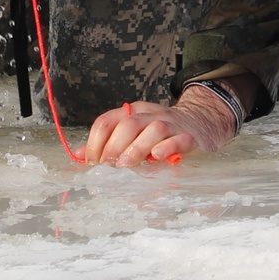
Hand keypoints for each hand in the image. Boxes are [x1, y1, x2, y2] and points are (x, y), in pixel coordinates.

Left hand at [76, 88, 239, 166]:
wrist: (199, 121)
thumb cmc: (160, 133)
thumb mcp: (132, 133)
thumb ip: (107, 143)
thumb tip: (78, 156)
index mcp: (131, 112)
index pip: (107, 121)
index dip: (95, 141)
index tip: (91, 162)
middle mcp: (149, 114)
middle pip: (128, 124)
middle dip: (113, 146)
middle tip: (107, 167)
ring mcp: (170, 124)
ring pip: (152, 129)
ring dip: (136, 148)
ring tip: (125, 165)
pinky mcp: (189, 136)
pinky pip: (179, 139)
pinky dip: (168, 147)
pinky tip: (158, 156)